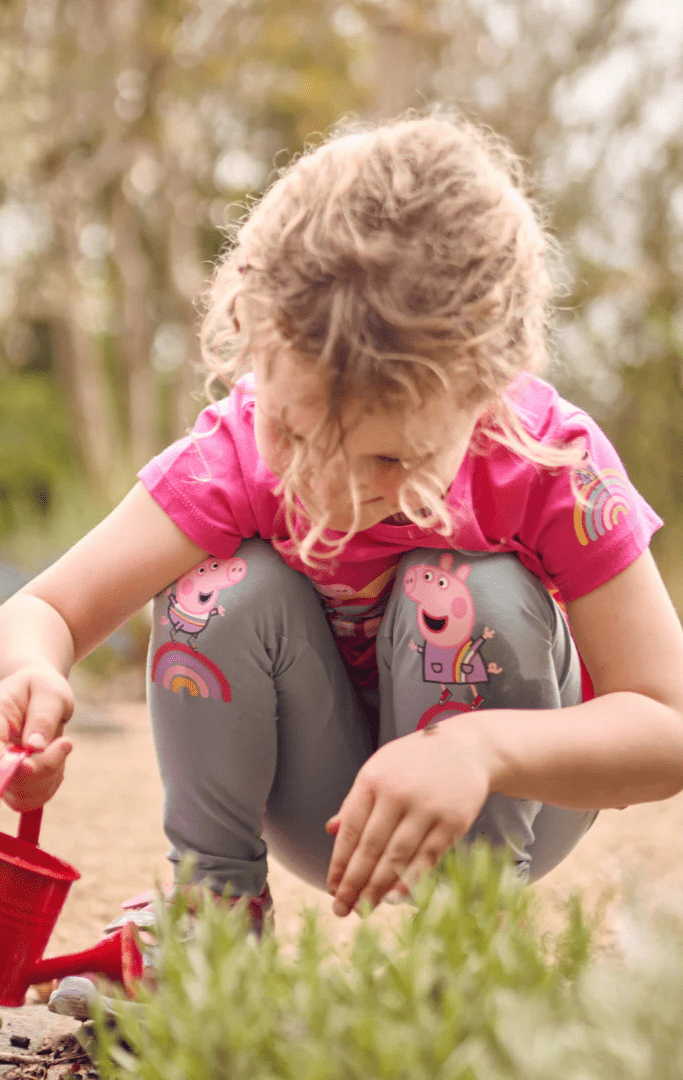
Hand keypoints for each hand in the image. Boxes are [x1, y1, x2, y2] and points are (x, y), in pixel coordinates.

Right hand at [0, 665, 73, 810]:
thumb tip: (34, 747)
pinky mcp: (10, 783)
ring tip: (61, 745)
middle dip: (44, 767)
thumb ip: (42, 718)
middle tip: (66, 742)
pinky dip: (49, 784)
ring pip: (20, 796)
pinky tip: (55, 760)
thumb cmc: (43, 689)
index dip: (5, 765)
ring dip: (50, 776)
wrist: (37, 694)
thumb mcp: (50, 694)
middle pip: (9, 779)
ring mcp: (0, 769)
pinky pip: (29, 800)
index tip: (27, 764)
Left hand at [326, 720, 491, 915]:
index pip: (350, 829)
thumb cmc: (415, 761)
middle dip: (354, 883)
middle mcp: (397, 794)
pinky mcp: (452, 821)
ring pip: (397, 856)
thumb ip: (356, 801)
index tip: (332, 888)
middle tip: (341, 909)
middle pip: (370, 847)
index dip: (339, 863)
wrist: (467, 747)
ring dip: (378, 888)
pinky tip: (395, 898)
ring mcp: (426, 808)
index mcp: (373, 779)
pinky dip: (410, 880)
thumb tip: (330, 830)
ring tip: (364, 910)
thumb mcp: (380, 769)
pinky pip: (427, 857)